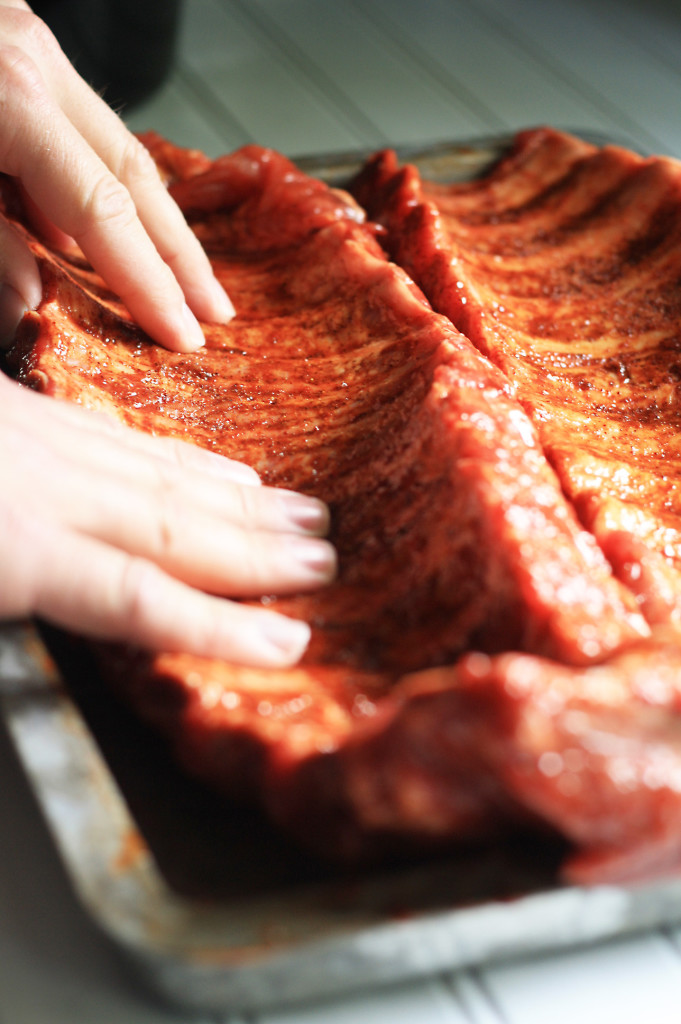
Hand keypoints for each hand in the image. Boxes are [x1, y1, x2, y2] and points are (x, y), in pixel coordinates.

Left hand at [0, 1, 233, 350]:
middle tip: (217, 313)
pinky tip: (115, 235)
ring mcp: (30, 45)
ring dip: (157, 224)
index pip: (104, 212)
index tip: (183, 337)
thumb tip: (31, 305)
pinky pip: (80, 130)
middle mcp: (36, 62)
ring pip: (118, 148)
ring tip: (190, 282)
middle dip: (180, 254)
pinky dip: (104, 189)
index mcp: (12, 97)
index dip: (148, 283)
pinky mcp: (17, 48)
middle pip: (136, 175)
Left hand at [0, 374, 336, 665]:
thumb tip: (100, 622)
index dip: (216, 626)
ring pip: (163, 474)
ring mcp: (41, 437)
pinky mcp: (31, 407)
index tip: (286, 644)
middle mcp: (45, 489)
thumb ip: (18, 597)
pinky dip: (189, 457)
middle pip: (171, 526)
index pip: (136, 598)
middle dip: (256, 549)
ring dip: (242, 500)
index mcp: (13, 549)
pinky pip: (126, 434)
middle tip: (326, 562)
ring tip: (305, 514)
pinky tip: (226, 468)